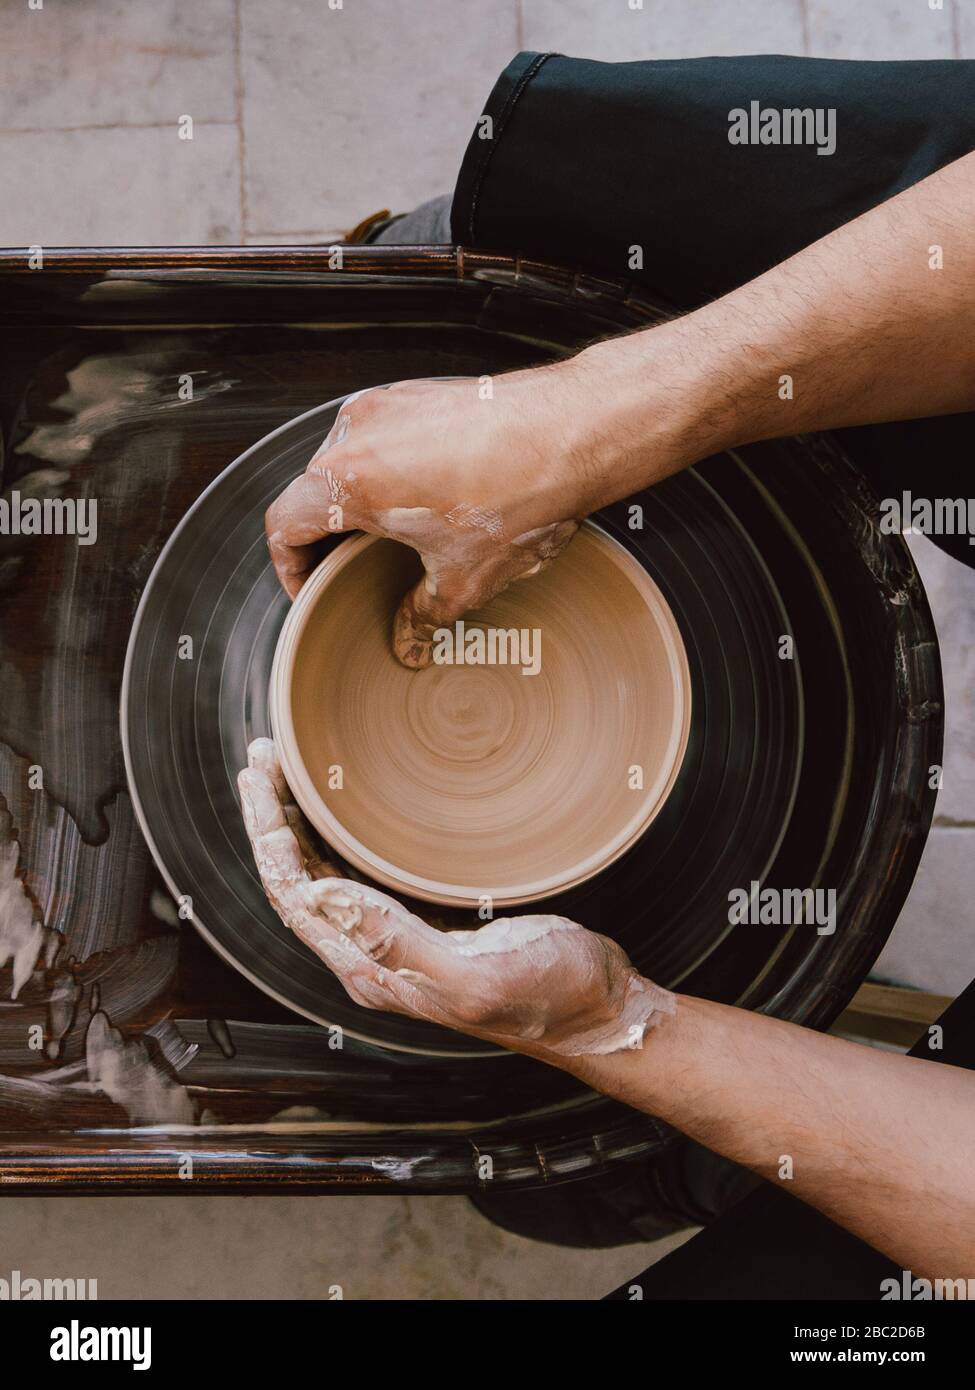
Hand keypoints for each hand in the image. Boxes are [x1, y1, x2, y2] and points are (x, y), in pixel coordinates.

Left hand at [238, 738, 672, 1057]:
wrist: (595, 1010)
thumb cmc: (548, 999)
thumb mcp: (474, 976)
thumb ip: (399, 945)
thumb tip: (323, 898)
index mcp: (374, 973)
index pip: (296, 899)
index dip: (269, 839)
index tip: (259, 781)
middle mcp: (374, 957)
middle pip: (299, 881)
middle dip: (274, 818)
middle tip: (264, 756)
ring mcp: (399, 940)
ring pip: (326, 874)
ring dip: (300, 822)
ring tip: (286, 770)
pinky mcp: (428, 922)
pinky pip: (364, 873)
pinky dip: (340, 835)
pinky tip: (341, 810)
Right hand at [265, 365, 599, 667]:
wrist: (574, 432)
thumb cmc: (520, 494)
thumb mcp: (464, 577)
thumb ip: (423, 613)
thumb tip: (409, 638)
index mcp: (348, 480)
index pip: (283, 524)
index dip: (289, 566)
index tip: (309, 586)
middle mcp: (356, 432)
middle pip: (313, 490)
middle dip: (327, 536)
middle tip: (350, 570)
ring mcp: (387, 404)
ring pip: (348, 460)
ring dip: (359, 500)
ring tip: (396, 535)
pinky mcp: (419, 392)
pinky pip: (384, 437)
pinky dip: (391, 470)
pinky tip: (432, 499)